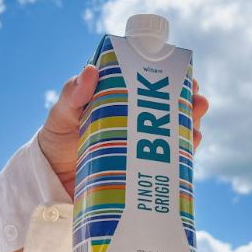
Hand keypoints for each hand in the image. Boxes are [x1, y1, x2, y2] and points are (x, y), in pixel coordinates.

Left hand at [38, 66, 208, 198]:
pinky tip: (194, 143)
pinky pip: (171, 157)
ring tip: (198, 119)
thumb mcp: (62, 114)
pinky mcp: (144, 166)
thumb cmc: (57, 139)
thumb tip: (91, 71)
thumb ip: (73, 94)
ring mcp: (141, 142)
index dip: (171, 73)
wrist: (53, 180)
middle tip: (197, 98)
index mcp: (118, 96)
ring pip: (175, 127)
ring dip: (192, 121)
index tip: (183, 71)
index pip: (149, 79)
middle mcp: (135, 117)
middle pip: (170, 102)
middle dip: (189, 98)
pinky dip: (186, 150)